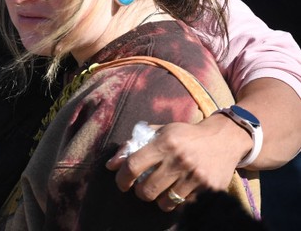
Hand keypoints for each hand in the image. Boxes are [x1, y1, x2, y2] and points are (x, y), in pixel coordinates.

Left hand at [106, 116, 251, 210]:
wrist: (224, 139)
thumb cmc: (185, 135)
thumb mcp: (159, 131)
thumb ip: (133, 144)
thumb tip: (110, 164)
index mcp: (164, 143)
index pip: (133, 166)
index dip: (122, 179)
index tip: (122, 183)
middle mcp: (180, 160)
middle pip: (147, 189)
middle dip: (140, 192)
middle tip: (142, 188)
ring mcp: (196, 176)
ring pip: (164, 201)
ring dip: (158, 198)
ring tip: (161, 189)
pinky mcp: (209, 189)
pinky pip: (184, 203)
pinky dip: (177, 200)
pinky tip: (179, 189)